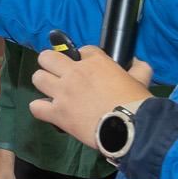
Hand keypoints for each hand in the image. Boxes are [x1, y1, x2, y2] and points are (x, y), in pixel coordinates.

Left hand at [27, 47, 154, 154]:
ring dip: (43, 82)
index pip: (82, 50)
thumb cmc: (136, 103)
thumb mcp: (142, 79)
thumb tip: (136, 61)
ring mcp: (63, 93)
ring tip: (51, 90)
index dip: (83, 58)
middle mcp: (74, 73)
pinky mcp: (57, 113)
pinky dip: (40, 108)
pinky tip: (48, 110)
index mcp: (96, 62)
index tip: (87, 69)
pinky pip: (35, 106)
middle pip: (47, 57)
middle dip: (50, 63)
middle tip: (58, 73)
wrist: (129, 128)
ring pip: (38, 78)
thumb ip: (139, 67)